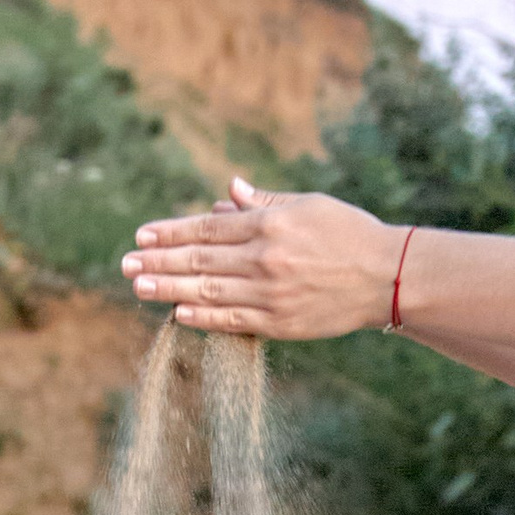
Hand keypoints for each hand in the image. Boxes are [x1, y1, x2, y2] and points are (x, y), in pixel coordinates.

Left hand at [121, 178, 401, 339]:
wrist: (388, 277)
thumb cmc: (349, 234)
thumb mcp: (309, 206)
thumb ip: (264, 202)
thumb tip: (228, 192)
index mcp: (270, 224)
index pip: (207, 228)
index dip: (171, 232)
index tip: (143, 236)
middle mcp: (265, 258)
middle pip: (199, 260)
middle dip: (159, 261)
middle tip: (126, 264)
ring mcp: (271, 293)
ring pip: (208, 291)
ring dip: (169, 289)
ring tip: (139, 286)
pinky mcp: (281, 322)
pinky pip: (233, 319)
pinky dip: (203, 316)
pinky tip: (178, 313)